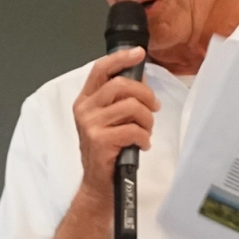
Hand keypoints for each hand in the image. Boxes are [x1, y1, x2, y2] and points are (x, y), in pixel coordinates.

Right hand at [73, 48, 159, 203]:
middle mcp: (84, 110)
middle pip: (120, 86)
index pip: (100, 70)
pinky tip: (142, 145)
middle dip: (144, 95)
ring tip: (146, 131)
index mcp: (85, 100)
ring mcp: (90, 125)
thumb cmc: (108, 150)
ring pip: (130, 107)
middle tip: (154, 107)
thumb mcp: (111, 120)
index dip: (120, 59)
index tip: (138, 54)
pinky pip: (133, 130)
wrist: (99, 184)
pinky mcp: (100, 141)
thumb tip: (142, 79)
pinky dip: (144, 138)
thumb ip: (122, 98)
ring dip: (146, 120)